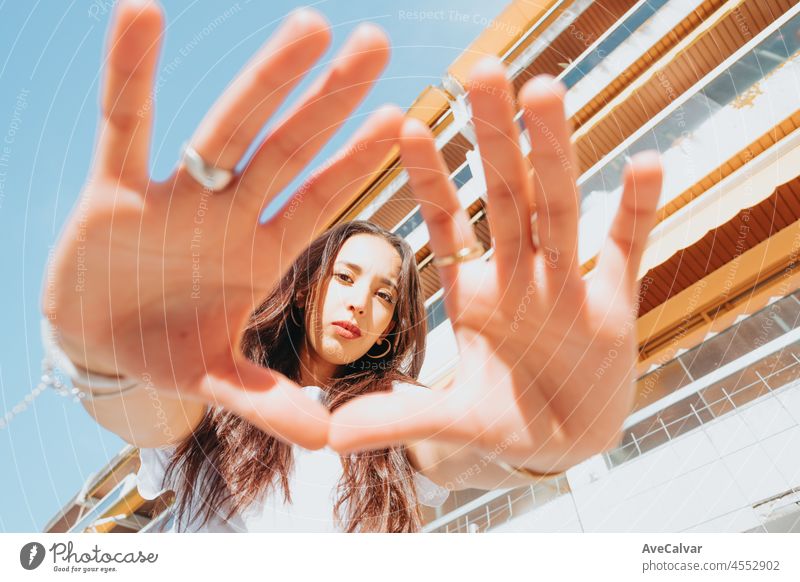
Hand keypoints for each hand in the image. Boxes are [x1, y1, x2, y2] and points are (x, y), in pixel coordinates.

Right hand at [42, 0, 403, 449]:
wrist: (94, 340)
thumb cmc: (164, 351)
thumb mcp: (215, 378)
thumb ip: (266, 400)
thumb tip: (325, 439)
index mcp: (260, 254)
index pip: (318, 199)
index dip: (357, 162)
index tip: (401, 119)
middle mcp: (227, 214)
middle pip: (287, 148)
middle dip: (329, 100)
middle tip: (377, 43)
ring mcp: (175, 195)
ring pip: (226, 128)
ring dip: (265, 77)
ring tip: (310, 26)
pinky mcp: (113, 188)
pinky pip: (123, 122)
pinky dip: (130, 71)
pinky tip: (140, 12)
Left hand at [327, 58, 662, 472]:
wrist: (563, 443)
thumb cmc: (503, 422)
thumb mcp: (448, 422)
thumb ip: (395, 420)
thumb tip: (326, 436)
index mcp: (472, 292)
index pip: (446, 221)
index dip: (429, 176)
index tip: (405, 123)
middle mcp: (517, 275)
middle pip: (506, 194)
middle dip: (494, 137)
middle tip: (483, 69)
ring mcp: (566, 283)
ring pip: (560, 206)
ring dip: (556, 151)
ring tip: (547, 90)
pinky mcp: (614, 304)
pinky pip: (627, 249)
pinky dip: (637, 210)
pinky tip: (646, 162)